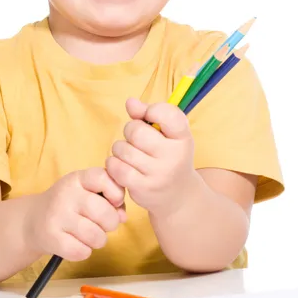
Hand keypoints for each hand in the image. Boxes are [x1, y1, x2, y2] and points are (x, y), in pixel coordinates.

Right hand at [27, 167, 125, 261]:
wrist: (33, 220)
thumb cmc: (69, 205)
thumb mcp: (86, 192)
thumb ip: (109, 198)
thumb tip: (122, 215)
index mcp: (77, 178)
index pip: (103, 178)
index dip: (116, 192)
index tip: (114, 202)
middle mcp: (65, 194)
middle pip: (102, 211)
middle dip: (111, 222)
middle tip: (104, 225)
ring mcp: (56, 215)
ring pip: (95, 235)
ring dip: (99, 240)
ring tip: (92, 236)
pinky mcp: (51, 238)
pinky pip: (81, 251)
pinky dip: (84, 252)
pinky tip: (78, 244)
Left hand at [105, 98, 195, 215]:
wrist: (178, 195)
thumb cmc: (169, 156)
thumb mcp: (168, 133)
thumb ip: (148, 114)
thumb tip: (130, 102)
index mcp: (183, 138)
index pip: (168, 114)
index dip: (152, 110)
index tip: (150, 117)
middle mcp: (174, 156)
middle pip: (136, 131)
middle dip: (130, 130)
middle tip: (136, 139)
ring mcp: (159, 174)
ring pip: (122, 149)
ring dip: (120, 148)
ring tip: (130, 153)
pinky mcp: (143, 189)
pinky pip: (116, 167)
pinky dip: (114, 163)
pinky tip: (122, 164)